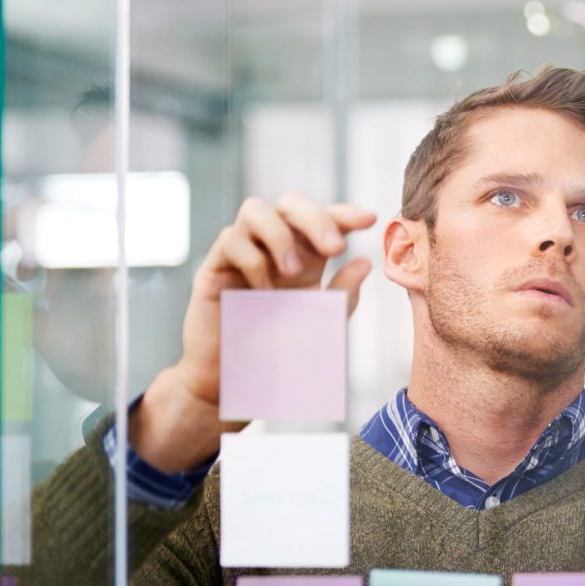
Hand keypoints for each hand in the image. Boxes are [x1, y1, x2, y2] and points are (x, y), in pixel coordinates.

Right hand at [131, 194, 376, 471]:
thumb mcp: (322, 325)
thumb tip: (364, 262)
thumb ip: (342, 296)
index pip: (324, 217)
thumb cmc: (280, 353)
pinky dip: (252, 260)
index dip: (344, 212)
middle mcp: (273, 247)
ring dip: (280, 234)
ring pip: (255, 209)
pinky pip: (230, 239)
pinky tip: (262, 292)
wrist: (235, 382)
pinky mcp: (215, 267)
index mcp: (305, 255)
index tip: (370, 219)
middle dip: (316, 218)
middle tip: (334, 249)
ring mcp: (242, 253)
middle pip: (291, 202)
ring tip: (294, 271)